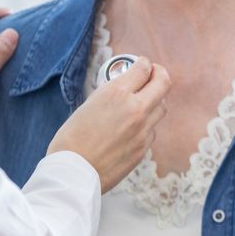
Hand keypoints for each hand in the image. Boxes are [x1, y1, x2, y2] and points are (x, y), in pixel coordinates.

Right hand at [47, 57, 170, 192]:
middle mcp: (135, 109)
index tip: (142, 64)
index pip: (143, 68)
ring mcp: (142, 131)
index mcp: (117, 93)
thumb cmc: (72, 137)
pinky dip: (145, 125)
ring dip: (154, 101)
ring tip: (142, 102)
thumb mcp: (89, 103)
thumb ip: (111, 93)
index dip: (144, 64)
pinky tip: (131, 128)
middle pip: (163, 84)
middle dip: (159, 75)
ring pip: (161, 108)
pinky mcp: (143, 149)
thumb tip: (125, 86)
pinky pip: (151, 131)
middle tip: (153, 75)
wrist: (72, 172)